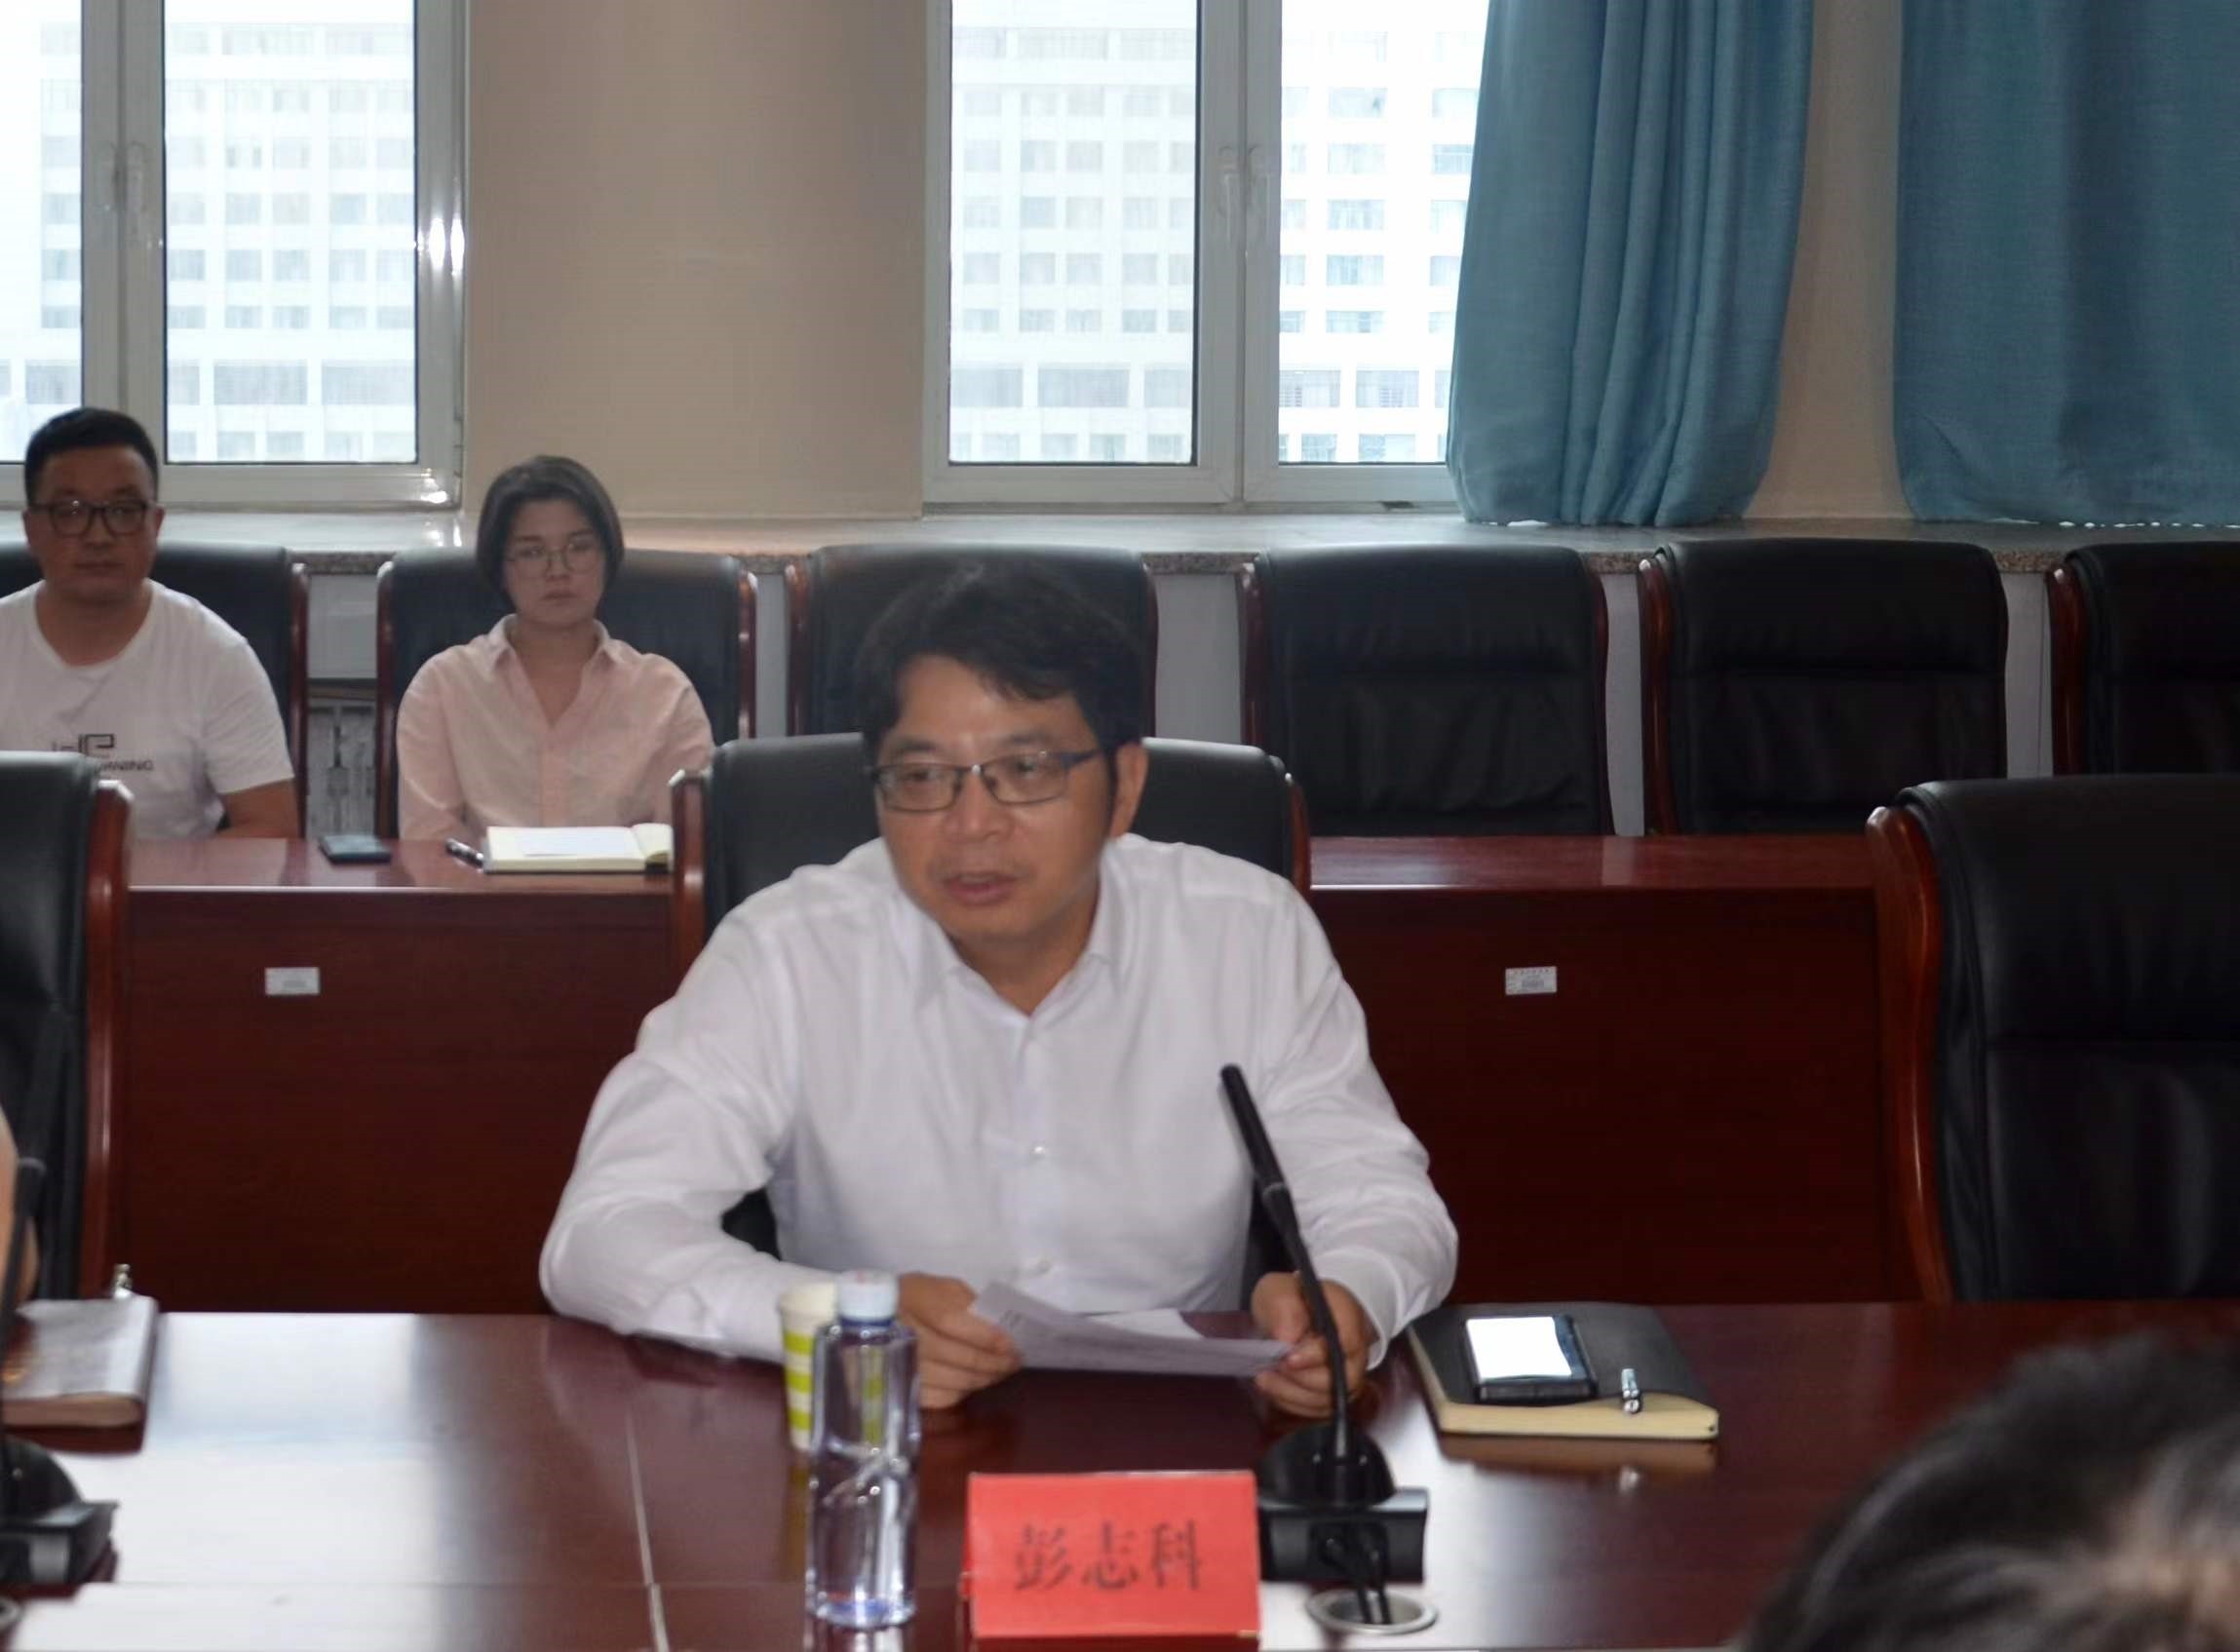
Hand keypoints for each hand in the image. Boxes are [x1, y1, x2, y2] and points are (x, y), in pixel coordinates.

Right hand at [897, 1272, 1019, 1409]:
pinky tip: (973, 1382)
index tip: (1013, 1344)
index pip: (952, 1321)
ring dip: (984, 1379)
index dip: (986, 1335)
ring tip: (1000, 1372)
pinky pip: (940, 1397)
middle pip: (956, 1356)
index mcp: (913, 1299)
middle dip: (994, 1362)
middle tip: (1015, 1361)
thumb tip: (999, 1330)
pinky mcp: (901, 1388)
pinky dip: (963, 1392)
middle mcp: (903, 1334)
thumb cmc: (917, 1298)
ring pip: (953, 1381)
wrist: (872, 1320)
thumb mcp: (942, 1288)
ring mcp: (900, 1366)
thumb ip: (969, 1303)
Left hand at [1251, 1273, 1372, 1418]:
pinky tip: (1274, 1386)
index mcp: (1347, 1313)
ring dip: (1292, 1393)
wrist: (1294, 1316)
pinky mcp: (1335, 1394)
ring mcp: (1348, 1374)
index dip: (1317, 1355)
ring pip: (1330, 1400)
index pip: (1347, 1341)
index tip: (1287, 1357)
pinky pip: (1318, 1411)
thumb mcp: (1277, 1289)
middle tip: (1274, 1366)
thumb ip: (1283, 1304)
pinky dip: (1291, 1403)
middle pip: (1343, 1378)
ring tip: (1266, 1376)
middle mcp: (1356, 1348)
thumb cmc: (1289, 1302)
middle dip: (1302, 1379)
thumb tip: (1288, 1337)